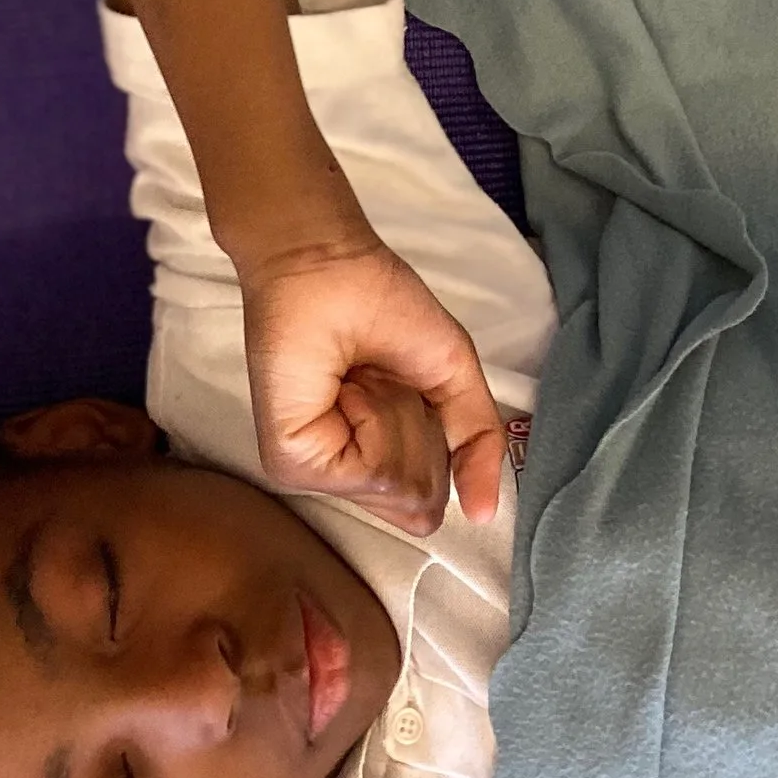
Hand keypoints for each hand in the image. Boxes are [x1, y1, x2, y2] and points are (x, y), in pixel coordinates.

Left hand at [240, 236, 504, 535]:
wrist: (326, 262)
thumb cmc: (382, 303)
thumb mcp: (452, 374)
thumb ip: (478, 442)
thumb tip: (485, 515)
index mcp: (377, 458)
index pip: (428, 505)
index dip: (440, 448)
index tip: (412, 389)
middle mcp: (342, 473)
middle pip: (421, 506)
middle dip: (422, 433)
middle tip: (383, 380)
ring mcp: (314, 472)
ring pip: (400, 490)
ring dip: (398, 419)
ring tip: (361, 378)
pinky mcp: (292, 462)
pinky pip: (371, 472)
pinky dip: (376, 419)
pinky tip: (344, 385)